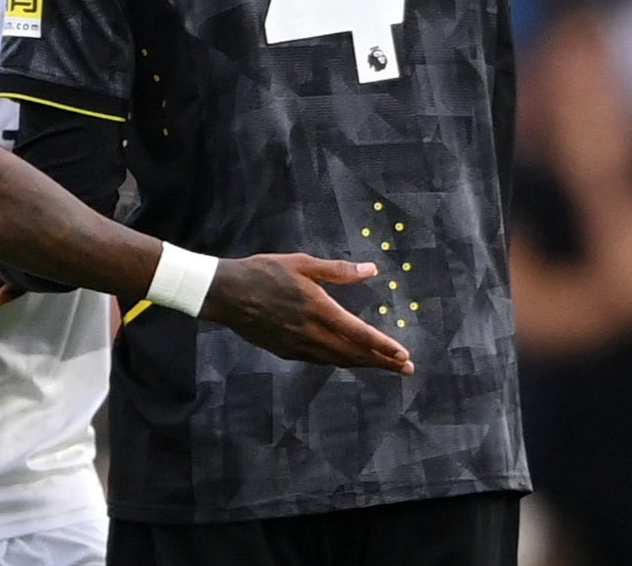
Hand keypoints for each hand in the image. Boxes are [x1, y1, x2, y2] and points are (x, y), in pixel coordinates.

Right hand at [202, 254, 413, 373]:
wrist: (226, 293)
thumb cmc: (264, 272)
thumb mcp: (302, 264)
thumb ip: (338, 271)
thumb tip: (371, 271)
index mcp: (320, 310)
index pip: (360, 335)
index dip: (384, 347)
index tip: (404, 356)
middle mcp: (312, 334)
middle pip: (354, 354)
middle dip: (382, 362)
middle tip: (405, 368)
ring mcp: (298, 346)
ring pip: (338, 361)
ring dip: (363, 364)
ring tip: (382, 366)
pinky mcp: (286, 351)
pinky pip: (320, 360)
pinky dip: (339, 361)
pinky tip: (345, 359)